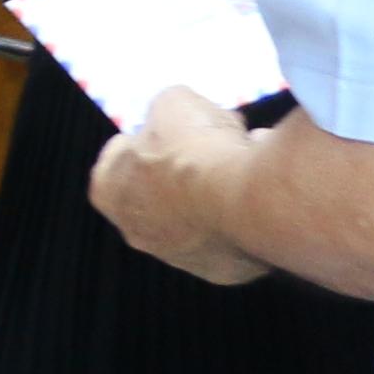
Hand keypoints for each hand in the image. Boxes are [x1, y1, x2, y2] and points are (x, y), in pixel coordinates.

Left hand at [92, 85, 275, 284]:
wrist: (245, 201)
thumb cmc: (196, 152)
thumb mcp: (174, 102)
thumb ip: (170, 109)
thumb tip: (182, 114)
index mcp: (109, 191)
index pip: (123, 156)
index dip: (155, 135)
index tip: (180, 126)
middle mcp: (139, 232)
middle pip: (165, 187)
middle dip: (191, 162)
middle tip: (221, 141)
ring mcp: (181, 257)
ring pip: (204, 211)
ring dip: (225, 186)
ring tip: (248, 159)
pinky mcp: (224, 271)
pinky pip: (237, 232)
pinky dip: (250, 210)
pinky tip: (264, 188)